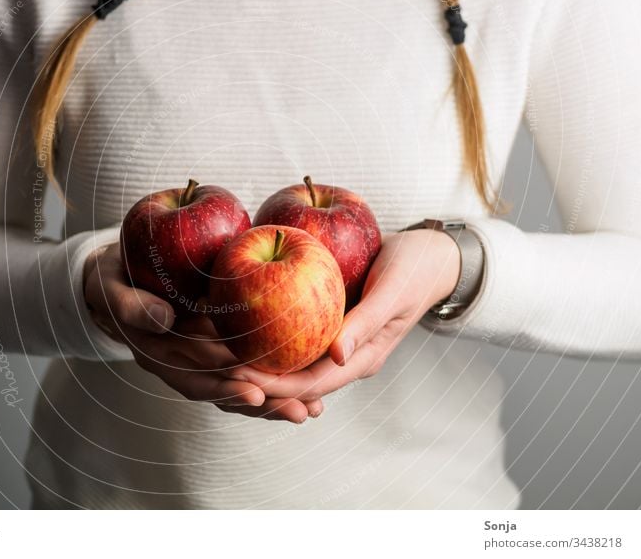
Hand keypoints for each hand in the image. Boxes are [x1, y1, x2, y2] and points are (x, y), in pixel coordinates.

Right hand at [83, 243, 322, 422]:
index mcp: (154, 353)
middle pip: (222, 391)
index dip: (222, 387)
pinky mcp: (208, 351)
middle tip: (300, 410)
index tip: (255, 393)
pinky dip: (269, 380)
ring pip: (234, 386)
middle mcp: (177, 365)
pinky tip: (302, 384)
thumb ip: (132, 305)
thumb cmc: (112, 276)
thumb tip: (165, 320)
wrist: (114, 277)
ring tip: (309, 410)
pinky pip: (239, 370)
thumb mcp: (111, 285)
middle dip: (262, 403)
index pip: (192, 377)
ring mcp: (193, 361)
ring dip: (272, 401)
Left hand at [226, 229, 460, 403]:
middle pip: (292, 380)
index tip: (236, 378)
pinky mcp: (325, 321)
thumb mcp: (393, 291)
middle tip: (212, 367)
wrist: (427, 255)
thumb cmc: (413, 269)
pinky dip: (266, 333)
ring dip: (255, 360)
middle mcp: (344, 357)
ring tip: (215, 351)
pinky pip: (291, 335)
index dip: (273, 386)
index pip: (310, 385)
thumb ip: (366, 322)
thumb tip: (336, 356)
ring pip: (288, 361)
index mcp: (361, 359)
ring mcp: (333, 341)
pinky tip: (237, 322)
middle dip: (255, 379)